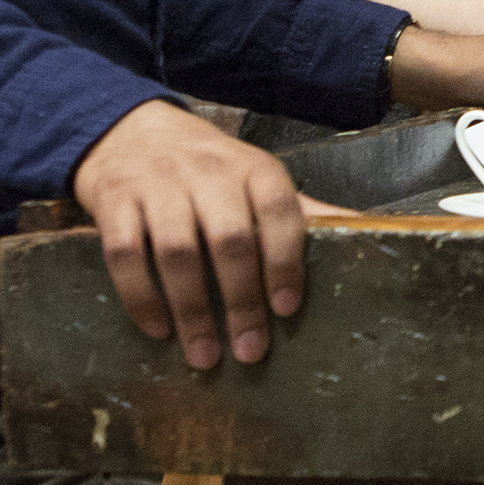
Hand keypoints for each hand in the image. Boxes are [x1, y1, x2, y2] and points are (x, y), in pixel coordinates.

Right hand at [72, 98, 334, 371]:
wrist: (129, 130)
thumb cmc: (207, 168)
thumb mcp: (256, 179)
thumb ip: (300, 213)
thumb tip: (369, 233)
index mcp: (255, 169)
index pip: (281, 213)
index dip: (286, 263)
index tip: (288, 310)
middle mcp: (209, 172)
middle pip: (230, 240)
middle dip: (241, 301)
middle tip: (249, 351)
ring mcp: (158, 184)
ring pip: (176, 251)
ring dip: (192, 309)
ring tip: (204, 354)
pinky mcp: (114, 201)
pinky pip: (124, 253)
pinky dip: (141, 296)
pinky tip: (158, 329)